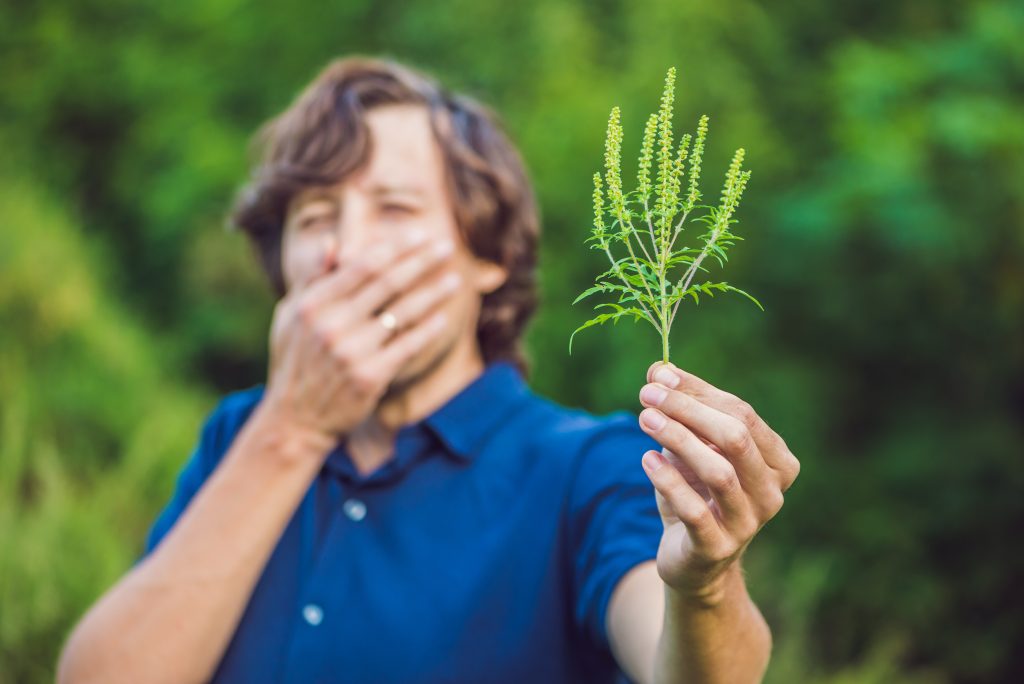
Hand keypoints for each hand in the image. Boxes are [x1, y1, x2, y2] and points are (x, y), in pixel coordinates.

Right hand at [259, 230, 460, 443]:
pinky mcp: (369, 377)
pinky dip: (426, 330)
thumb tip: (333, 243)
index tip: (419, 235)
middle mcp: (331, 324)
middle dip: (421, 262)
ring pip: (402, 313)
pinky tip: (442, 317)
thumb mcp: (290, 317)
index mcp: (312, 304)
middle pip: (387, 283)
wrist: (295, 420)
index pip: (362, 266)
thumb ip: (311, 279)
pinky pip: (406, 346)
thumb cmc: (295, 363)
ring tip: (454, 280)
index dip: (395, 248)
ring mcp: (351, 351)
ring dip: (433, 293)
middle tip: (447, 246)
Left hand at [637, 361, 799, 601]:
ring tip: (644, 419)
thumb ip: (681, 408)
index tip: (659, 377)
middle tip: (648, 395)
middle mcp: (771, 492)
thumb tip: (658, 369)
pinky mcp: (717, 547)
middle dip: (688, 410)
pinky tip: (646, 459)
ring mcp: (748, 522)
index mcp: (776, 460)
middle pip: (735, 437)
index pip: (741, 412)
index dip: (699, 391)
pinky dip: (668, 480)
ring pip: (719, 472)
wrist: (691, 558)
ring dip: (677, 439)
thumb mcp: (690, 447)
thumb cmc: (696, 492)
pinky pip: (695, 510)